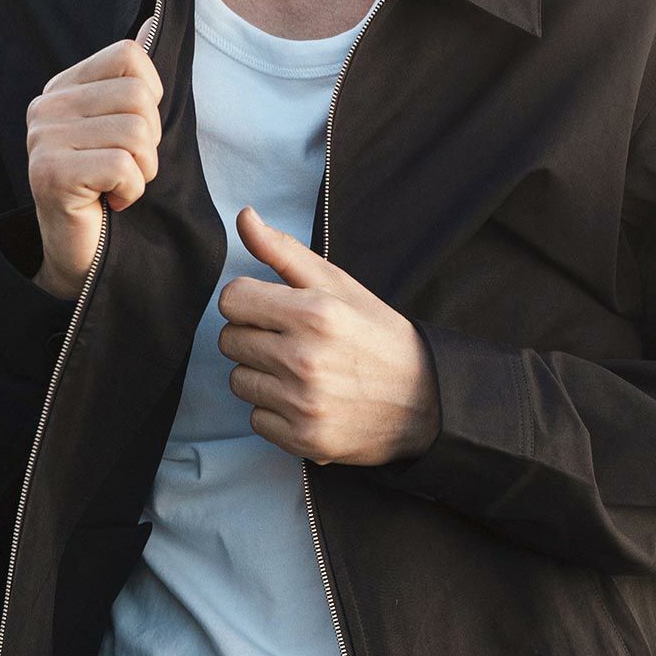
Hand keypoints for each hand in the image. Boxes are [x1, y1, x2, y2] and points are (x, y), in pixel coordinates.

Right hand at [26, 38, 163, 299]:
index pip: (130, 56)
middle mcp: (46, 106)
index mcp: (63, 88)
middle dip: (151, 142)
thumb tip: (154, 23)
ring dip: (143, 169)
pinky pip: (123, 166)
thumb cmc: (107, 190)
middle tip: (127, 169)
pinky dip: (131, 191)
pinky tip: (110, 202)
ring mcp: (42, 138)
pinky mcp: (49, 173)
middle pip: (139, 96)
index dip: (151, 97)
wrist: (79, 256)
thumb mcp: (124, 128)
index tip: (133, 135)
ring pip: (136, 132)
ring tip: (118, 186)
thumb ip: (133, 79)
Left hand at [218, 206, 438, 466]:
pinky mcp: (304, 439)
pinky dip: (276, 411)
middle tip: (291, 341)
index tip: (272, 308)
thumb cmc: (377, 334)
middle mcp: (305, 359)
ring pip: (238, 381)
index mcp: (314, 313)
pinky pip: (256, 419)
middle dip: (255, 336)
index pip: (232, 300)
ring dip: (262, 375)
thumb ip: (284, 251)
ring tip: (300, 371)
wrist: (425, 399)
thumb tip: (243, 216)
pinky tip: (306, 400)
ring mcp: (303, 403)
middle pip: (230, 340)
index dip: (249, 301)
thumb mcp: (338, 285)